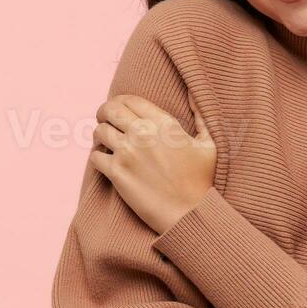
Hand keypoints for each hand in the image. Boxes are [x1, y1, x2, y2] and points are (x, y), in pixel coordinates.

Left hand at [90, 91, 216, 234]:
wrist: (191, 214)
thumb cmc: (204, 181)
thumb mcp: (211, 144)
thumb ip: (201, 116)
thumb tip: (194, 93)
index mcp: (163, 123)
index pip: (130, 99)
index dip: (121, 101)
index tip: (121, 108)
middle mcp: (142, 134)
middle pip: (109, 110)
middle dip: (105, 112)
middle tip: (105, 119)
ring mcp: (127, 153)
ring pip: (99, 132)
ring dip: (101, 135)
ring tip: (106, 141)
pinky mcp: (117, 173)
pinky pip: (95, 157)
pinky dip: (98, 157)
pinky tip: (107, 161)